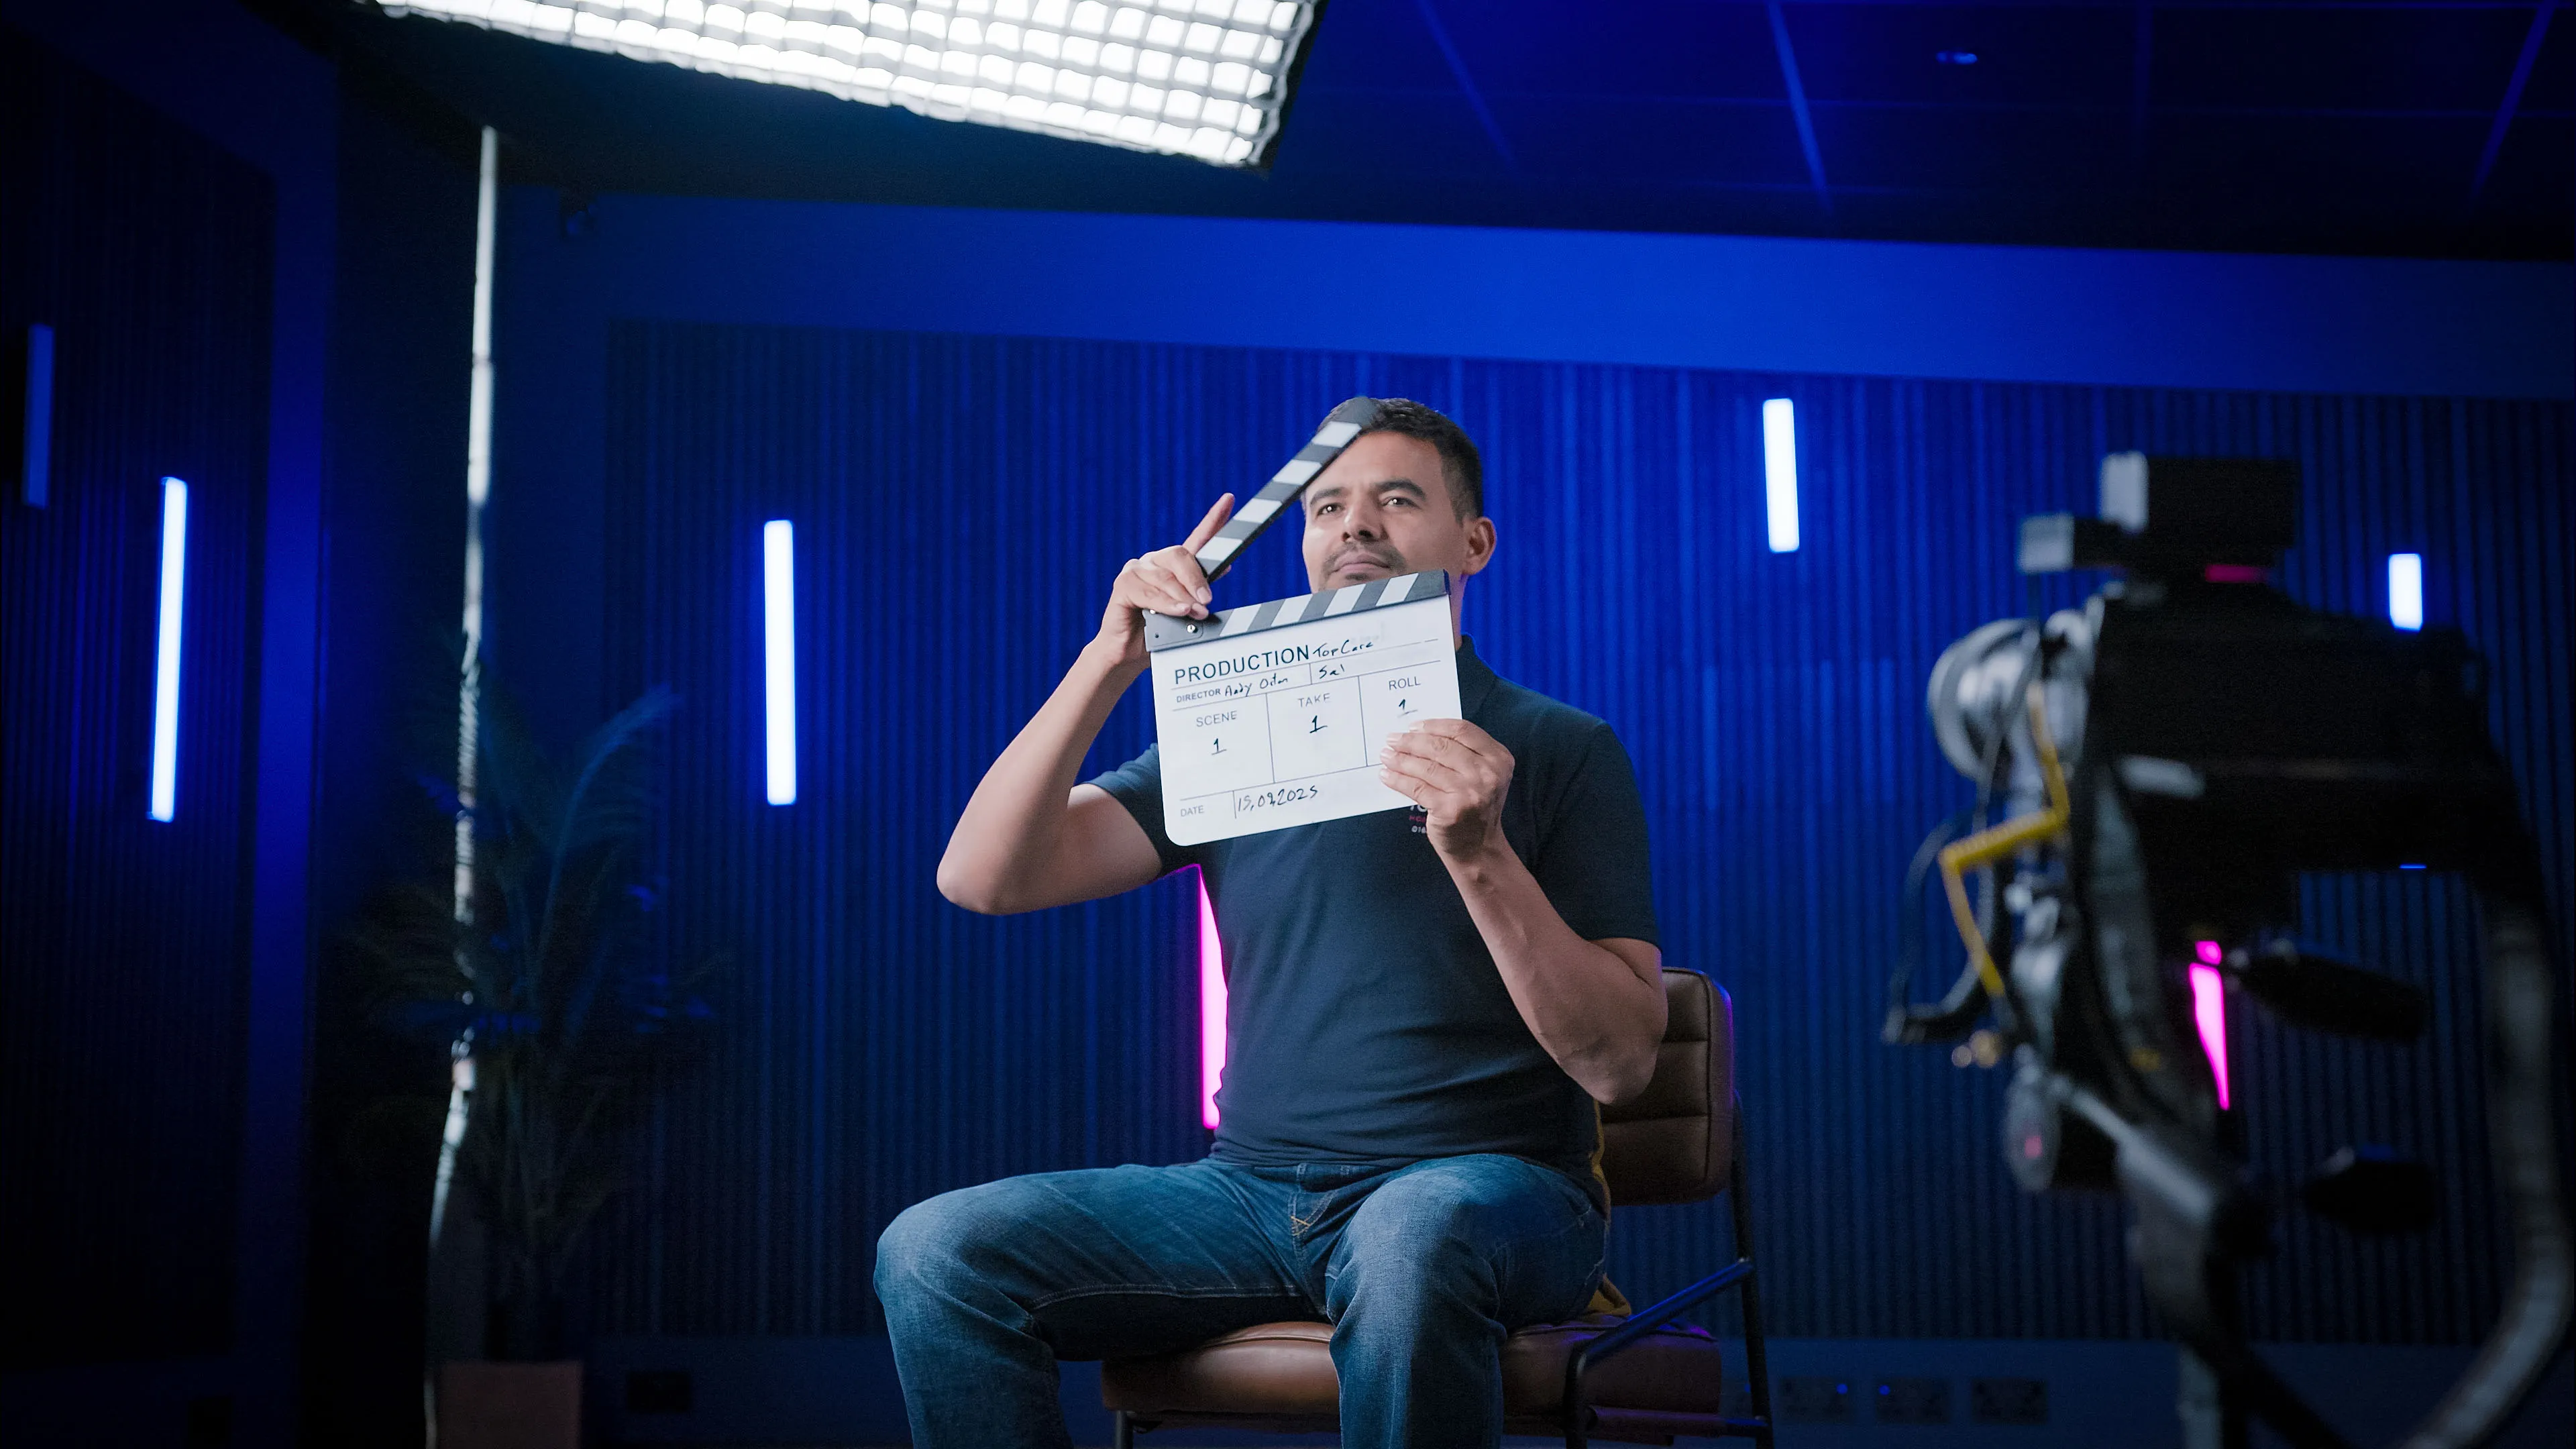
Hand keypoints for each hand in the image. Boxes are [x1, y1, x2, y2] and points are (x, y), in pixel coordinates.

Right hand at [1094, 494, 1233, 669]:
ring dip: (1183, 598)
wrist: (1129, 654)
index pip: (1197, 538)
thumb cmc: (1158, 633)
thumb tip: (1227, 566)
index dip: (1213, 518)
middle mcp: (1155, 562)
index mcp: (1174, 567)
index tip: (1229, 499)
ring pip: (1166, 577)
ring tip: (1195, 614)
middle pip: (1180, 555)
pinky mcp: (1123, 584)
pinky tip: (1178, 611)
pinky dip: (1165, 603)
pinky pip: (1148, 591)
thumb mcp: (1187, 611)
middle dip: (1196, 580)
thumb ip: (1201, 590)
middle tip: (1207, 602)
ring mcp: (1137, 570)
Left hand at [1379, 719, 1512, 861]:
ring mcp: (1470, 792)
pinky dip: (1398, 779)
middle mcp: (1488, 774)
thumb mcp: (1482, 775)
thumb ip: (1462, 752)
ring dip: (1400, 759)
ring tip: (1386, 755)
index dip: (1433, 726)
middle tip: (1392, 739)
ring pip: (1426, 766)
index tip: (1413, 727)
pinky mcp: (1450, 809)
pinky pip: (1417, 788)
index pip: (1462, 730)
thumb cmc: (1474, 806)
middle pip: (1441, 746)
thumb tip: (1419, 733)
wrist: (1478, 847)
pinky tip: (1387, 775)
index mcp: (1498, 758)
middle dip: (1411, 741)